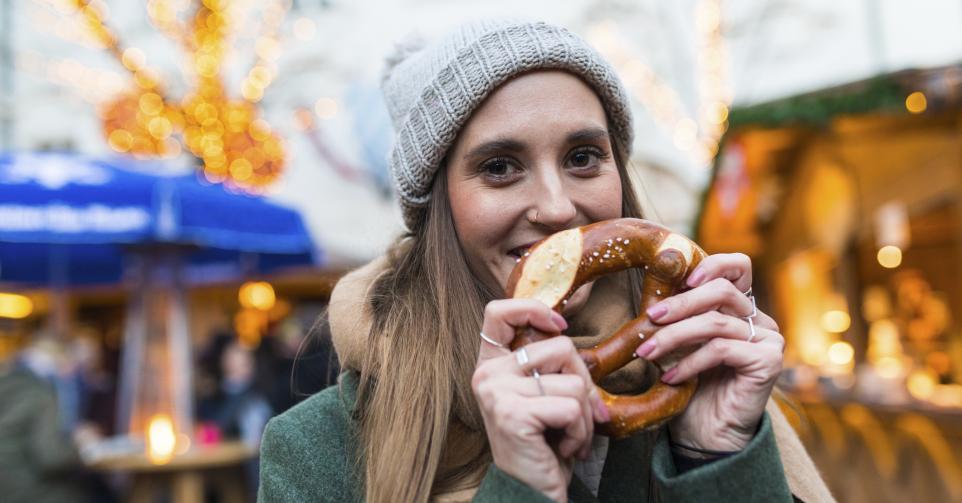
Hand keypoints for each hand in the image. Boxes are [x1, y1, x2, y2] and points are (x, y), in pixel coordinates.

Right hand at [472, 299, 608, 502]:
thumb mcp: (542, 396)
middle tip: (580, 414)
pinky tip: (563, 449)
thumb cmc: (542, 444)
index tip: (560, 327)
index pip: (498, 312)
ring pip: (574, 382)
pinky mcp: (513, 414)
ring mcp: (497, 393)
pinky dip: (580, 433)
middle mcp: (487, 374)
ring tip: (568, 437)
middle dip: (585, 382)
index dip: (534, 309)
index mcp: (491, 365)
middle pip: (561, 346)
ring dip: (585, 417)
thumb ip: (549, 367)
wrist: (530, 493)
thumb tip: (575, 344)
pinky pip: (573, 408)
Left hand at [635, 253, 783, 451]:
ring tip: (646, 352)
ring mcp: (768, 340)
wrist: (705, 434)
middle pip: (721, 291)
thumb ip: (677, 315)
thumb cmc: (689, 386)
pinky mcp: (768, 361)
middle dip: (679, 303)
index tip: (680, 278)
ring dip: (673, 336)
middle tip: (649, 318)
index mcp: (740, 308)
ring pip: (715, 322)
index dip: (712, 264)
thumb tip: (652, 291)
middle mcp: (759, 320)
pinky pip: (721, 349)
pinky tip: (669, 377)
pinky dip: (688, 362)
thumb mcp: (680, 342)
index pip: (738, 266)